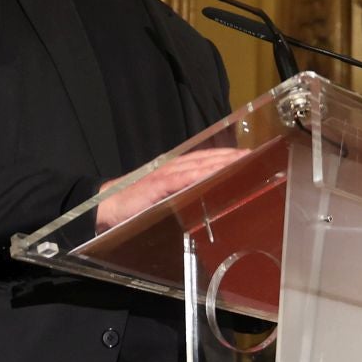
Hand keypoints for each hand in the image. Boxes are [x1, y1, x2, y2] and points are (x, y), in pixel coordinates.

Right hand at [95, 148, 247, 232]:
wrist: (108, 206)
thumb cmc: (135, 205)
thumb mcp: (164, 199)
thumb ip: (182, 195)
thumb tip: (204, 199)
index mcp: (175, 170)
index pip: (206, 159)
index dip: (226, 155)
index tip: (247, 155)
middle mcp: (172, 167)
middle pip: (207, 158)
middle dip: (230, 156)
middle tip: (253, 155)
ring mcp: (165, 175)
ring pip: (198, 164)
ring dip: (221, 161)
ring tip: (241, 160)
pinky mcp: (157, 185)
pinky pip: (182, 178)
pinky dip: (199, 174)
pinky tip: (214, 172)